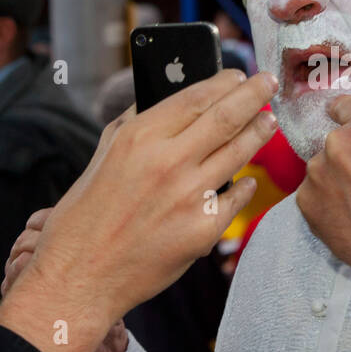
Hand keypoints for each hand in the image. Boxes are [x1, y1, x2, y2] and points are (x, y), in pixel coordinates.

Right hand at [0, 69, 278, 351]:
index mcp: (140, 137)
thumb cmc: (85, 215)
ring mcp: (190, 196)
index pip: (195, 97)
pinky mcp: (204, 229)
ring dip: (259, 132)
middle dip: (255, 95)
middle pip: (227, 117)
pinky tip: (248, 179)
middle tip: (270, 82)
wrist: (80, 275)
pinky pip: (235, 198)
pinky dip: (245, 185)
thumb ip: (134, 123)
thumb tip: (166, 97)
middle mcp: (168, 162)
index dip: (224, 83)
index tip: (240, 75)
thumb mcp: (103, 155)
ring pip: (239, 153)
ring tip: (269, 121)